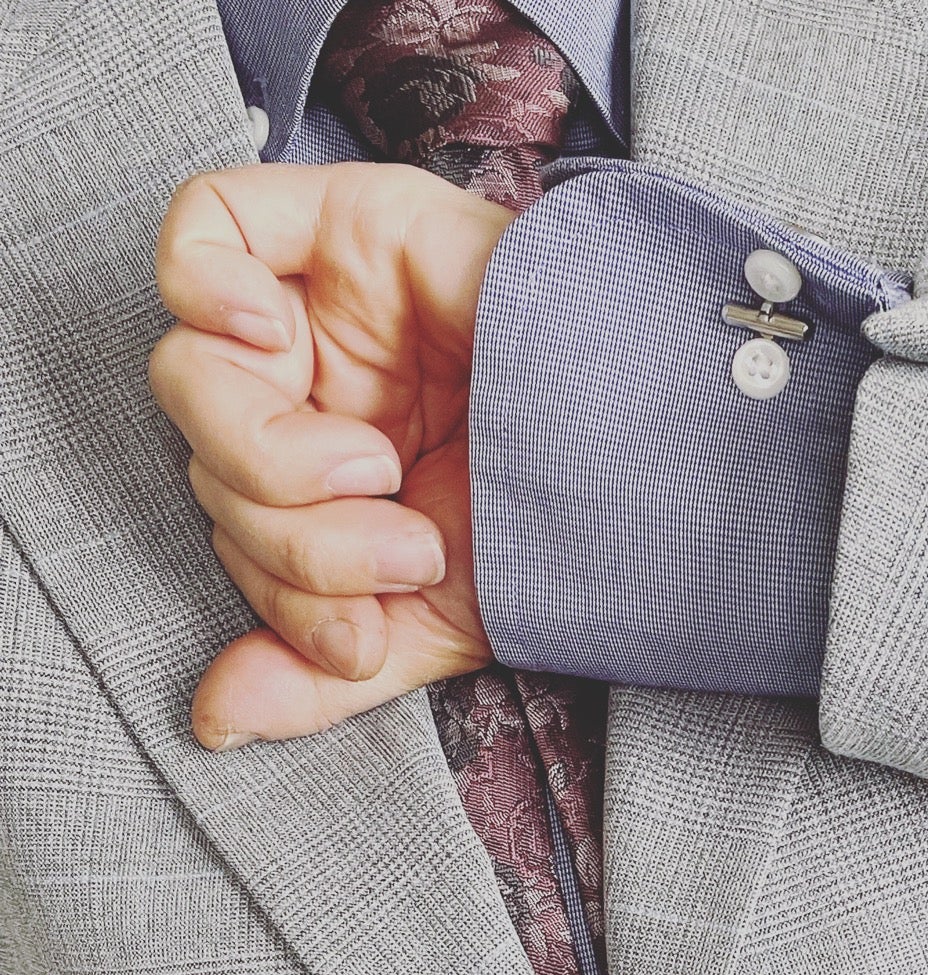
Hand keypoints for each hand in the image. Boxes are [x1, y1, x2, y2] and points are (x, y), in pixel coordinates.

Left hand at [149, 162, 514, 749]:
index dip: (280, 593)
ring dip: (273, 457)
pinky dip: (201, 286)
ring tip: (386, 476)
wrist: (655, 458)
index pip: (237, 524)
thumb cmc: (562, 530)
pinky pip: (208, 226)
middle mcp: (318, 387)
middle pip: (210, 457)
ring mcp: (326, 306)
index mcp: (330, 471)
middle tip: (405, 550)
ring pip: (198, 371)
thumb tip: (216, 720)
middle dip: (294, 538)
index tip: (366, 633)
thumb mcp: (432, 622)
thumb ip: (320, 668)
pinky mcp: (346, 228)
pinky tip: (264, 339)